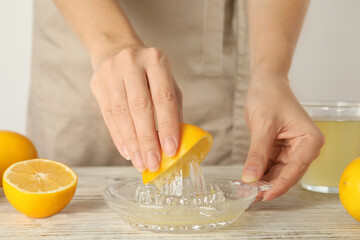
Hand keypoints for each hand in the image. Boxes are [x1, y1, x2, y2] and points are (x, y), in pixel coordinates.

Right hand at [90, 46, 182, 171]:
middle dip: (148, 140)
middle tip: (153, 163)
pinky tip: (127, 152)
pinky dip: (119, 137)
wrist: (116, 49)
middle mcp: (132, 64)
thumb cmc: (148, 71)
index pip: (163, 97)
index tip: (170, 149)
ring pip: (122, 114)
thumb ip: (172, 106)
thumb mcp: (166, 80)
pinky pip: (108, 116)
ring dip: (132, 143)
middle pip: (140, 107)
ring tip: (140, 162)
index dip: (167, 125)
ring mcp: (111, 73)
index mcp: (155, 60)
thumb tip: (176, 141)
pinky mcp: (98, 85)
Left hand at [242, 74, 323, 200]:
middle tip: (250, 196)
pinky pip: (270, 165)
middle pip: (287, 174)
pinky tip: (248, 179)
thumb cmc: (269, 96)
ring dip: (262, 181)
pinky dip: (259, 172)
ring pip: (277, 172)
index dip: (278, 185)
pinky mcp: (279, 148)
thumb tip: (250, 178)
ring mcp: (291, 149)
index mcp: (309, 141)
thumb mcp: (263, 126)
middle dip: (268, 185)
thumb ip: (258, 154)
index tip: (263, 196)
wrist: (265, 82)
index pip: (295, 170)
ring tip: (246, 191)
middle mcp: (304, 147)